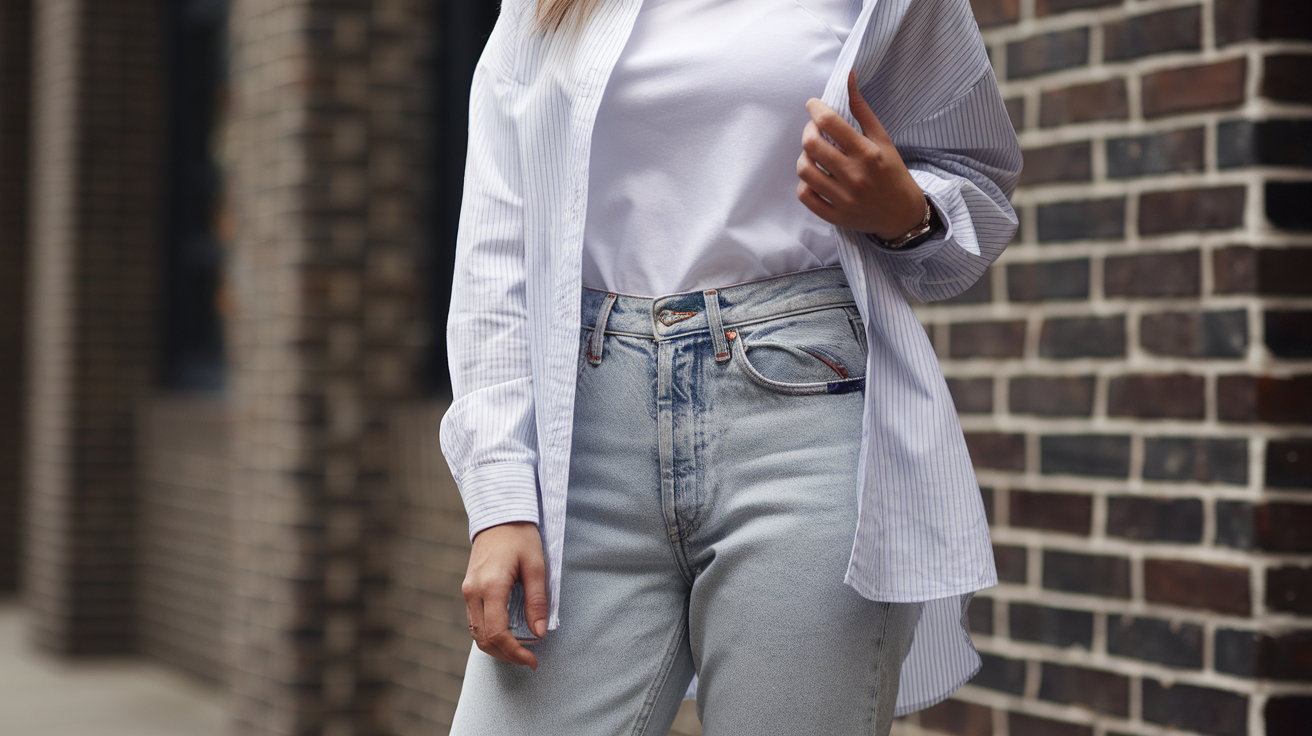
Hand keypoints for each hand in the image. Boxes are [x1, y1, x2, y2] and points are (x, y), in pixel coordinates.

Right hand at [462, 521, 548, 668]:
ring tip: (518, 652)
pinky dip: (488, 635)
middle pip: (484, 639)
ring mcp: (467, 591)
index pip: (498, 633)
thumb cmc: (520, 536)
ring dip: (495, 648)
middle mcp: (474, 592)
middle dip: (506, 655)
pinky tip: (506, 637)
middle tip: (528, 660)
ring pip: (475, 633)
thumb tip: (539, 633)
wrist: (498, 515)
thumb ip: (537, 601)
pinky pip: (474, 622)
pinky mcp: (468, 589)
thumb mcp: (536, 566)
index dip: (515, 653)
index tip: (533, 660)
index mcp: (492, 586)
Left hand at [797, 70, 925, 240]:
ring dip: (804, 157)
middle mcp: (854, 175)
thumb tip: (849, 77)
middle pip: (811, 144)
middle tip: (814, 130)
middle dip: (808, 131)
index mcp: (867, 153)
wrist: (903, 215)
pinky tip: (815, 177)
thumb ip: (862, 109)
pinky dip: (805, 184)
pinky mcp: (835, 216)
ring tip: (814, 155)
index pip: (829, 122)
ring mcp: (843, 198)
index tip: (813, 105)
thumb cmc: (892, 172)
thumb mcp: (882, 139)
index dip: (815, 108)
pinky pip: (805, 196)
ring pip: (804, 170)